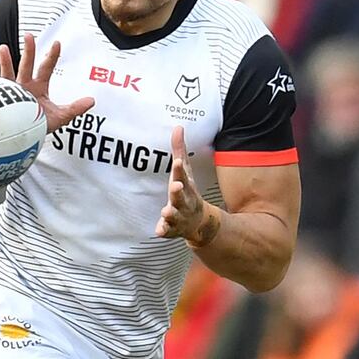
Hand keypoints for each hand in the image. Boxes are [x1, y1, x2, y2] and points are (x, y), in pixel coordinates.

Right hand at [0, 33, 94, 132]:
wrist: (21, 140)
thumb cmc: (38, 127)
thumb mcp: (59, 117)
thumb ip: (75, 108)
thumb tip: (92, 101)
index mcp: (38, 87)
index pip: (46, 68)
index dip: (52, 56)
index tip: (57, 43)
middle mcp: (23, 86)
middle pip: (27, 64)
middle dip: (28, 50)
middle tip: (29, 36)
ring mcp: (9, 91)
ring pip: (8, 73)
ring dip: (6, 61)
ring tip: (4, 48)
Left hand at [155, 126, 219, 247]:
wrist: (200, 222)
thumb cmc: (187, 191)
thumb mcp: (185, 171)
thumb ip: (180, 150)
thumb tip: (178, 127)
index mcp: (186, 186)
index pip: (183, 176)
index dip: (180, 169)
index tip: (178, 162)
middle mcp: (184, 201)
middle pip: (181, 196)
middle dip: (178, 192)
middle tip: (176, 186)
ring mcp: (179, 216)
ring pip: (175, 215)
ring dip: (170, 213)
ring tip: (166, 211)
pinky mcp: (172, 228)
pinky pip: (168, 231)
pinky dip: (164, 230)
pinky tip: (159, 231)